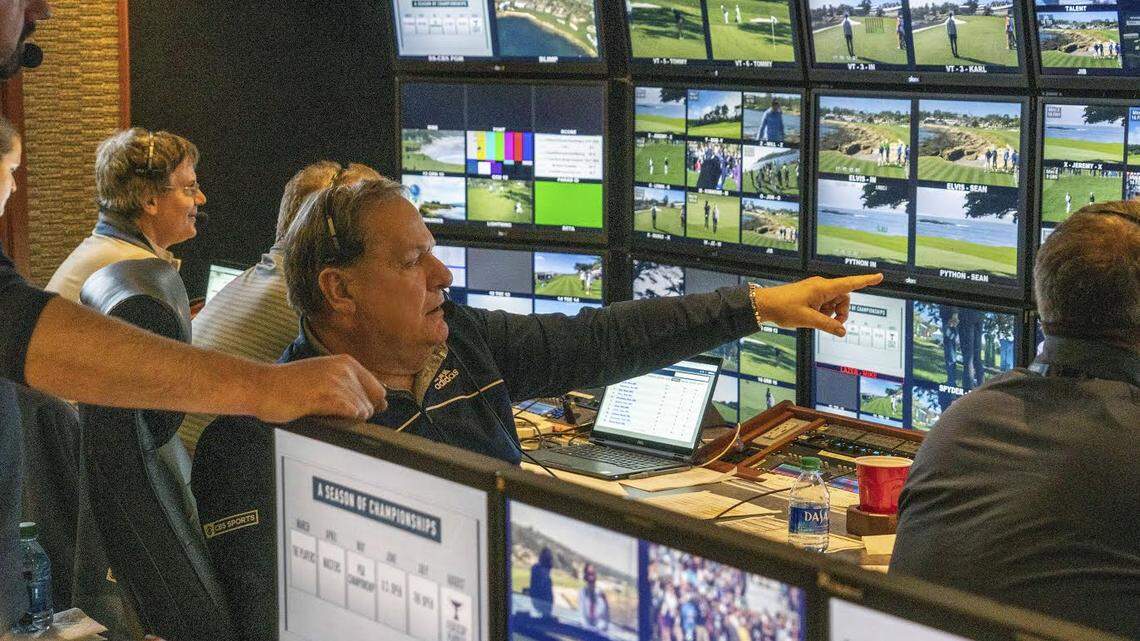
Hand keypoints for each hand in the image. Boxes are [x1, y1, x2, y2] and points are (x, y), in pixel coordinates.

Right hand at [253, 355, 386, 422]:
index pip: (378, 389)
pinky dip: (343, 421)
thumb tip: (381, 405)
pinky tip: (325, 417)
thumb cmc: (289, 386)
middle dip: (359, 414)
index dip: (370, 405)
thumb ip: (351, 387)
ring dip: (348, 420)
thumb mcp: (325, 377)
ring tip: (324, 415)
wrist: (261, 386)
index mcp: (347, 362)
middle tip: (333, 414)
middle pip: (373, 403)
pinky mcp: (327, 396)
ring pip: (363, 411)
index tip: (354, 413)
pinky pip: (352, 414)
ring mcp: (337, 381)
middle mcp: (346, 369)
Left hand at [752, 273, 882, 335]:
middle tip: (831, 324)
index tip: (879, 277)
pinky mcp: (811, 296)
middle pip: (843, 298)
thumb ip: (827, 326)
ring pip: (834, 303)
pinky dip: (823, 313)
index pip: (849, 283)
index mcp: (822, 287)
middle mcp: (821, 286)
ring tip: (817, 320)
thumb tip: (842, 331)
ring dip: (831, 314)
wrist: (765, 305)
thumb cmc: (783, 307)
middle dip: (841, 312)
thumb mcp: (808, 320)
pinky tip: (812, 318)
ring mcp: (816, 291)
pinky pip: (825, 305)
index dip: (865, 281)